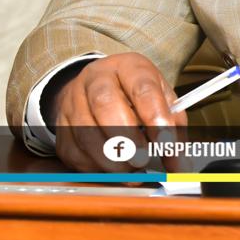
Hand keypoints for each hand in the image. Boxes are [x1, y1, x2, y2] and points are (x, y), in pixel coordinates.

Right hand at [50, 52, 187, 171]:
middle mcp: (96, 78)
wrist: (97, 88)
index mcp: (128, 66)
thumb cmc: (136, 95)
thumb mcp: (162, 99)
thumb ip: (174, 129)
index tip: (166, 142)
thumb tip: (178, 164)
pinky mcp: (61, 126)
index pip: (142, 87)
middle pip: (106, 104)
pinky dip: (95, 167)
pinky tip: (111, 170)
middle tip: (142, 160)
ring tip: (131, 172)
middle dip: (126, 137)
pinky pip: (74, 150)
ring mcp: (74, 101)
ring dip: (110, 158)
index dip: (155, 116)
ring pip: (85, 131)